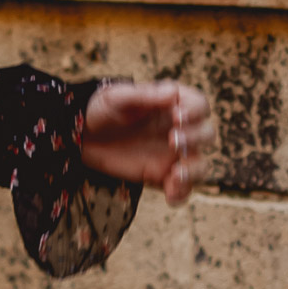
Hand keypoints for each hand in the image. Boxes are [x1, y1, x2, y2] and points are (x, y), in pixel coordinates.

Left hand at [81, 80, 213, 205]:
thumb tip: (173, 94)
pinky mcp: (162, 176)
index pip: (200, 105)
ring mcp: (172, 155)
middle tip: (171, 141)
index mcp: (171, 105)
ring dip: (194, 170)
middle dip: (195, 138)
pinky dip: (181, 194)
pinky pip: (183, 189)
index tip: (177, 117)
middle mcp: (178, 129)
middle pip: (207, 134)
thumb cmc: (100, 110)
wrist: (80, 137)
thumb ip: (144, 95)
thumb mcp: (116, 97)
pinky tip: (169, 194)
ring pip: (200, 164)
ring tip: (175, 174)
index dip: (195, 111)